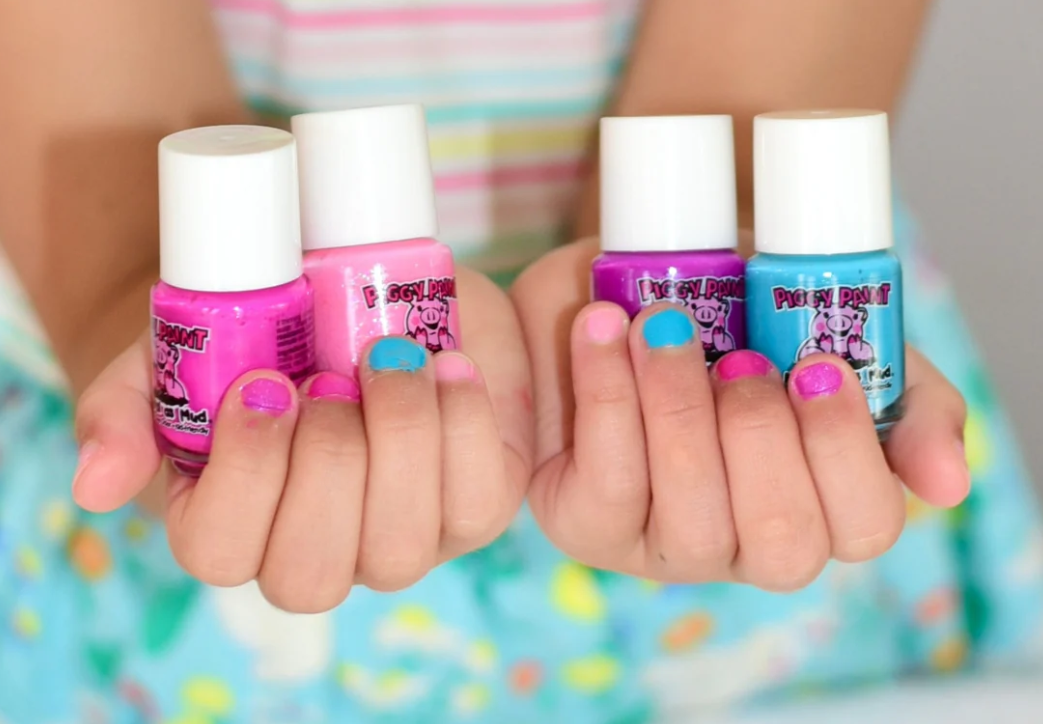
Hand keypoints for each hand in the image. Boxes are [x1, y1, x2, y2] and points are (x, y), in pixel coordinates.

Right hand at [73, 268, 533, 611]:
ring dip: (401, 442)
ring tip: (394, 359)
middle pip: (311, 573)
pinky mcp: (473, 507)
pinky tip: (450, 367)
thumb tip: (97, 484)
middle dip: (327, 466)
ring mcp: (400, 539)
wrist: (351, 300)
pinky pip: (481, 502)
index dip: (245, 475)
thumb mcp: (178, 354)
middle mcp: (319, 550)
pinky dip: (468, 428)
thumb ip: (125, 411)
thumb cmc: (257, 336)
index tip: (265, 384)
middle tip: (331, 378)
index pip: (219, 552)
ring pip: (402, 548)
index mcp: (235, 523)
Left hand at [512, 239, 967, 590]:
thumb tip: (945, 484)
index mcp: (814, 502)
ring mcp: (662, 545)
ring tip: (661, 325)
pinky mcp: (587, 524)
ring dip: (681, 409)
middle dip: (762, 437)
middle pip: (785, 542)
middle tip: (740, 356)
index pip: (864, 526)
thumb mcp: (819, 331)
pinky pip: (609, 481)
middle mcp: (743, 542)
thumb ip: (896, 396)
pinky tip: (604, 330)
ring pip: (695, 519)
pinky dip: (609, 394)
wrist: (610, 286)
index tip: (816, 366)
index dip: (845, 451)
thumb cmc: (724, 314)